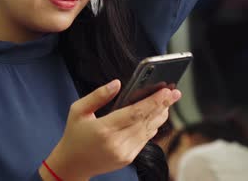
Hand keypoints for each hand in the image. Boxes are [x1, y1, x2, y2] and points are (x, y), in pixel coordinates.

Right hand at [40, 80, 181, 179]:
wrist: (73, 165)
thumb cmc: (74, 134)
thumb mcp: (78, 110)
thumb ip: (98, 95)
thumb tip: (117, 83)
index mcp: (104, 129)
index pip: (135, 113)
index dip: (153, 101)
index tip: (166, 90)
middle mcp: (117, 143)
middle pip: (146, 121)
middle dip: (162, 105)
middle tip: (174, 92)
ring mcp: (124, 152)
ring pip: (149, 130)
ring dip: (160, 115)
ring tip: (168, 101)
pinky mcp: (128, 158)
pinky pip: (145, 139)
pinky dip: (152, 126)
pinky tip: (157, 115)